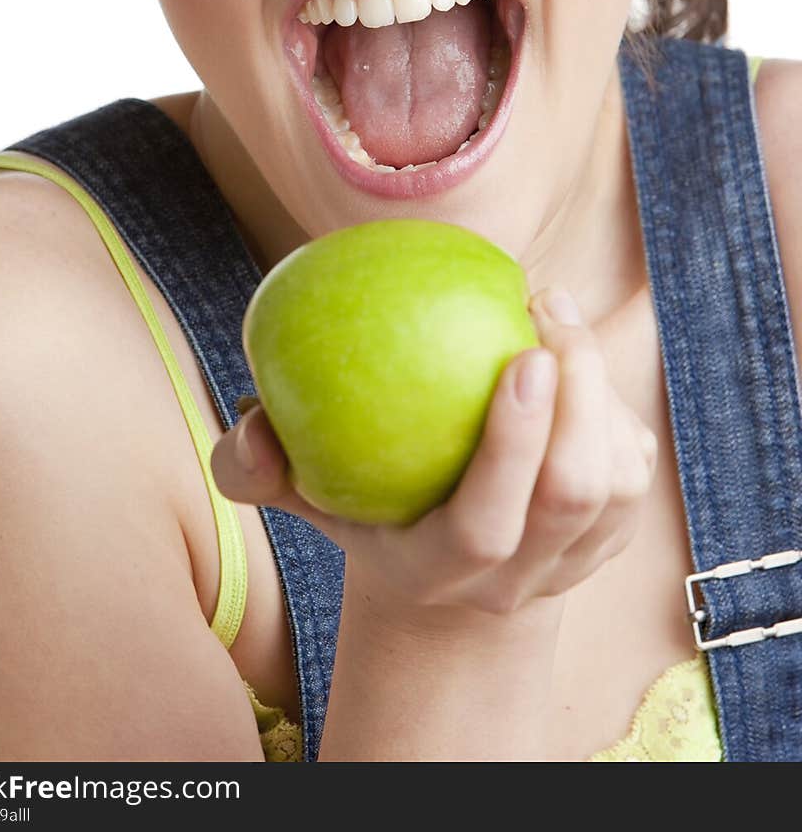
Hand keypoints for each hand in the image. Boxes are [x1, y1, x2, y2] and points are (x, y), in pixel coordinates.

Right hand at [211, 285, 656, 622]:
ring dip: (599, 385)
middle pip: (575, 495)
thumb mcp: (303, 494)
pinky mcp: (615, 537)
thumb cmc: (362, 509)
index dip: (515, 447)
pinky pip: (637, 464)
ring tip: (552, 309)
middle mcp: (518, 579)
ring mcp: (575, 563)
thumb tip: (247, 421)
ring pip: (620, 480)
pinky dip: (613, 401)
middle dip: (579, 393)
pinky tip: (570, 347)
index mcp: (440, 573)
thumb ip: (260, 466)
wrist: (446, 580)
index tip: (521, 354)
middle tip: (543, 303)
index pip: (488, 526)